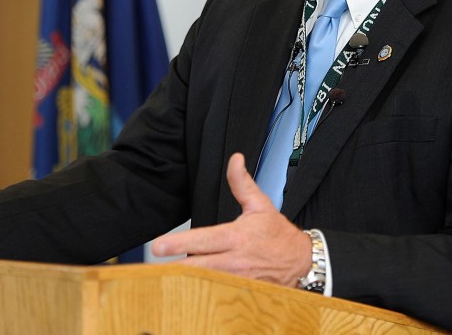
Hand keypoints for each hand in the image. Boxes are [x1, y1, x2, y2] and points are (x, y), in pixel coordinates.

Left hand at [151, 153, 310, 287]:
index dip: (179, 243)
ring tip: (160, 277)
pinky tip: (183, 289)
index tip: (158, 245)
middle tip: (150, 266)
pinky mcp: (238, 291)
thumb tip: (235, 160)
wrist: (301, 262)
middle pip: (196, 266)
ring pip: (203, 282)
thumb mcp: (260, 204)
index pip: (203, 240)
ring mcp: (235, 279)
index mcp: (236, 237)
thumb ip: (242, 184)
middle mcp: (233, 260)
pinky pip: (214, 292)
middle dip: (173, 266)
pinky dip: (199, 290)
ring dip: (182, 280)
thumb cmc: (278, 234)